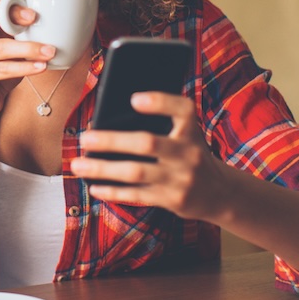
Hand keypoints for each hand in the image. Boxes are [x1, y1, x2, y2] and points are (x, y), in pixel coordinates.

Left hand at [70, 92, 232, 222]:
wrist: (220, 193)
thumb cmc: (190, 154)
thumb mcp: (186, 135)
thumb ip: (162, 123)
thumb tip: (109, 120)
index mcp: (192, 130)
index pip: (182, 109)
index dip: (159, 102)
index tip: (134, 99)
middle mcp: (189, 153)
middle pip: (148, 143)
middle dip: (112, 141)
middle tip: (85, 138)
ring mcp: (180, 179)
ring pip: (136, 172)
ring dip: (103, 169)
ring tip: (78, 164)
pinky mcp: (172, 200)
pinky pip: (137, 195)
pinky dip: (113, 191)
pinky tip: (94, 187)